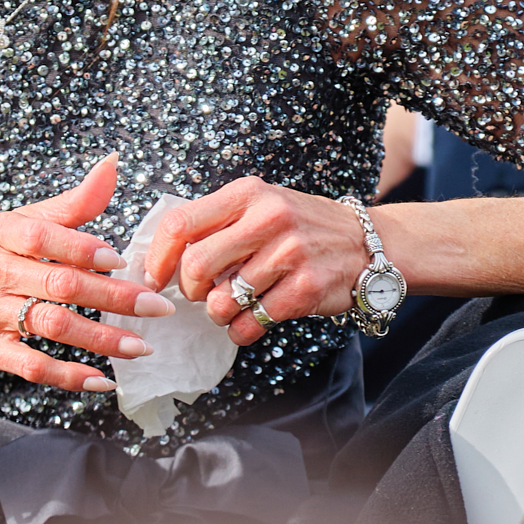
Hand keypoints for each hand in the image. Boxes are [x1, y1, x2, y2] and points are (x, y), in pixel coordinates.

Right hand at [0, 155, 171, 394]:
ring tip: (141, 346)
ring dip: (100, 338)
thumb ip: (69, 204)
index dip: (81, 248)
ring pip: (51, 326)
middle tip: (156, 306)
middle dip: (112, 296)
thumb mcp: (14, 225)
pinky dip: (68, 375)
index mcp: (1, 235)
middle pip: (58, 284)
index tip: (120, 260)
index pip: (42, 236)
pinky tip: (101, 380)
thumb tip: (112, 165)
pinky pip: (31, 365)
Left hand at [142, 179, 367, 345]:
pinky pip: (251, 323)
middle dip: (189, 290)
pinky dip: (242, 330)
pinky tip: (252, 320)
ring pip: (222, 301)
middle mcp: (268, 219)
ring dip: (219, 313)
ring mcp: (289, 254)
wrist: (367, 243)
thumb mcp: (261, 204)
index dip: (159, 256)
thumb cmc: (302, 226)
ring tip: (232, 306)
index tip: (155, 276)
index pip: (181, 223)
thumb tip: (162, 257)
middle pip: (196, 266)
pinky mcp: (305, 289)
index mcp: (248, 193)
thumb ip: (217, 222)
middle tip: (200, 294)